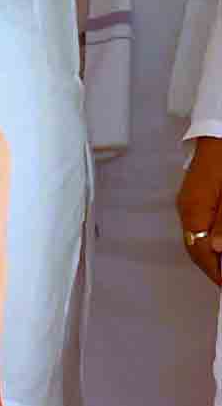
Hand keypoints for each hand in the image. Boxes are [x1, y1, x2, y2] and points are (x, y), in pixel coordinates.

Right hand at [179, 136, 221, 285]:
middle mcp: (186, 207)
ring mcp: (189, 202)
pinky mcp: (196, 197)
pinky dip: (209, 240)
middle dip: (213, 266)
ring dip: (211, 255)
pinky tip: (219, 244)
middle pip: (195, 246)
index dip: (215, 272)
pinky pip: (198, 226)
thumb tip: (217, 249)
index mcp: (192, 208)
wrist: (220, 134)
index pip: (198, 249)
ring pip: (196, 237)